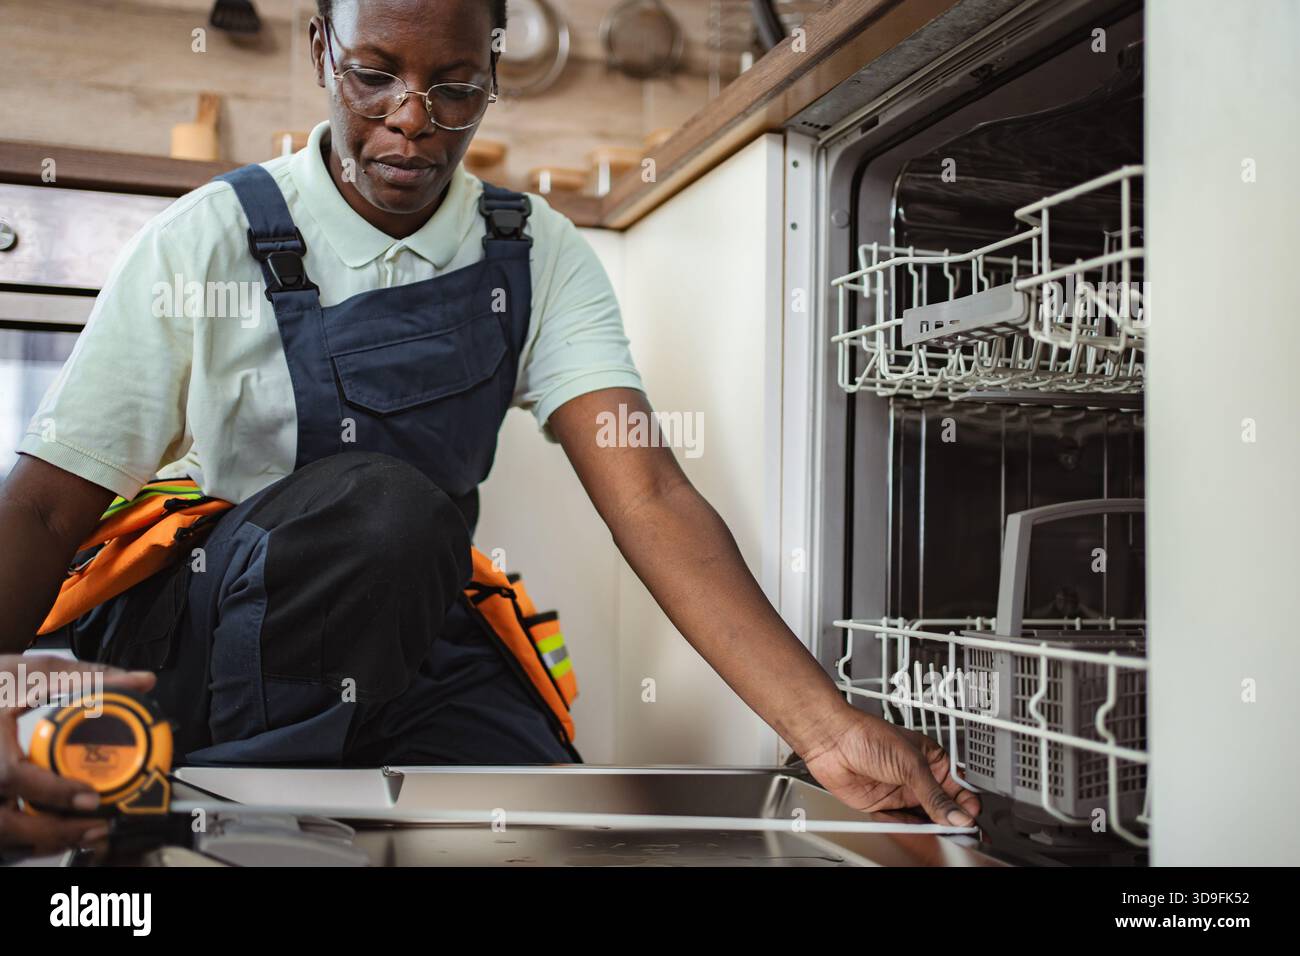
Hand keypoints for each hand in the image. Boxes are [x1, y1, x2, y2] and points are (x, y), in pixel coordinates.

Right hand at [0, 654, 155, 855]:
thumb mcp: (33, 673)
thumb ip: (88, 677)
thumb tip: (140, 682)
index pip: (10, 776)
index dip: (52, 792)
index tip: (90, 797)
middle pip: (4, 824)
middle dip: (53, 832)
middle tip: (97, 827)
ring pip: (2, 835)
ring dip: (43, 840)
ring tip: (87, 833)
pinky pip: (3, 833)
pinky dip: (31, 837)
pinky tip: (60, 831)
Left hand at [801, 708, 980, 826]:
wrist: (832, 741)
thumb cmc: (868, 735)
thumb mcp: (910, 764)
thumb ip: (934, 794)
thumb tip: (956, 814)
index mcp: (932, 760)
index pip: (958, 787)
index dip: (966, 804)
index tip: (971, 818)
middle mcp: (918, 778)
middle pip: (943, 807)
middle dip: (951, 820)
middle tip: (960, 833)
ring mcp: (901, 793)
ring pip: (923, 819)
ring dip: (930, 828)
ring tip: (938, 835)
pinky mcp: (884, 806)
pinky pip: (901, 823)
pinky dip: (908, 830)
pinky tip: (915, 833)